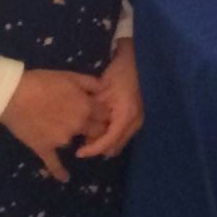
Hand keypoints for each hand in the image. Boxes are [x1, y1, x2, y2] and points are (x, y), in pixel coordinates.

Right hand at [0, 69, 102, 180]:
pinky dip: (59, 171)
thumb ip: (90, 83)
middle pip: (96, 131)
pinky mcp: (45, 148)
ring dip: (76, 139)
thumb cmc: (42, 83)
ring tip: (67, 132)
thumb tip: (105, 88)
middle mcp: (78, 125)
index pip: (105, 114)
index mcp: (86, 107)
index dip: (105, 114)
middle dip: (97, 129)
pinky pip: (54, 163)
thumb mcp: (70, 76)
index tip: (102, 113)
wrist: (13, 95)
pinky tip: (64, 178)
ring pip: (76, 143)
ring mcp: (62, 139)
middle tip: (92, 126)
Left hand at [77, 39, 142, 159]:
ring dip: (104, 143)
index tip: (78, 153)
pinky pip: (122, 135)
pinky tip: (98, 129)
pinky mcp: (136, 119)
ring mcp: (138, 121)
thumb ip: (92, 113)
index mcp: (126, 115)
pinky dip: (110, 136)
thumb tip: (84, 134)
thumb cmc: (117, 75)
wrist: (135, 63)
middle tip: (81, 143)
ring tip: (88, 136)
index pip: (109, 141)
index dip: (93, 149)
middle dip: (98, 148)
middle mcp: (135, 122)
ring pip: (119, 143)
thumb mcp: (100, 92)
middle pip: (115, 146)